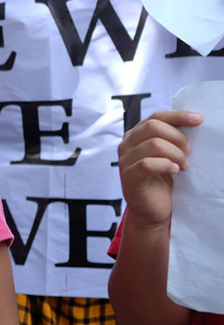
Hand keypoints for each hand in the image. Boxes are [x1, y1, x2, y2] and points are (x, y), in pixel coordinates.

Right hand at [118, 110, 202, 228]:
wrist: (151, 208)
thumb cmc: (160, 180)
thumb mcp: (165, 154)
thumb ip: (169, 138)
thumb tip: (192, 123)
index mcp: (135, 135)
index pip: (156, 116)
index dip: (178, 116)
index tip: (199, 119)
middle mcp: (127, 145)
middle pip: (153, 127)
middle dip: (178, 137)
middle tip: (188, 152)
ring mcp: (125, 160)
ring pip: (154, 144)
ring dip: (175, 154)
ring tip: (183, 166)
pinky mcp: (129, 176)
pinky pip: (147, 164)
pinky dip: (166, 165)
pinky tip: (174, 171)